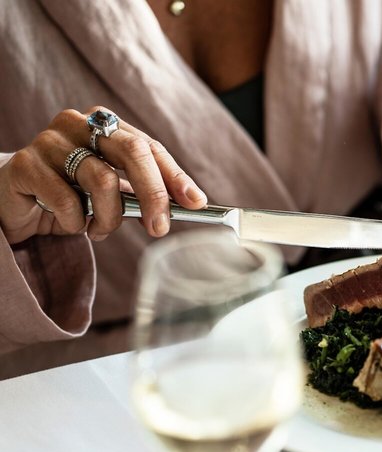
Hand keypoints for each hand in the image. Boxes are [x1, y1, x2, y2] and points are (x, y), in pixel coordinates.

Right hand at [0, 106, 206, 244]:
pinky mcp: (25, 164)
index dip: (175, 176)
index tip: (196, 202)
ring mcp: (49, 141)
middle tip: (160, 228)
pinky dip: (76, 222)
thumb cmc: (70, 195)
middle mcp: (79, 124)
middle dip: (154, 195)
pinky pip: (67, 199)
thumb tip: (191, 204)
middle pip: (133, 152)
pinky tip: (70, 225)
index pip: (149, 147)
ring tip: (100, 230)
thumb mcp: (113, 193)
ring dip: (109, 217)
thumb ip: (144, 193)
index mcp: (105, 125)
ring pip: (103, 180)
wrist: (14, 203)